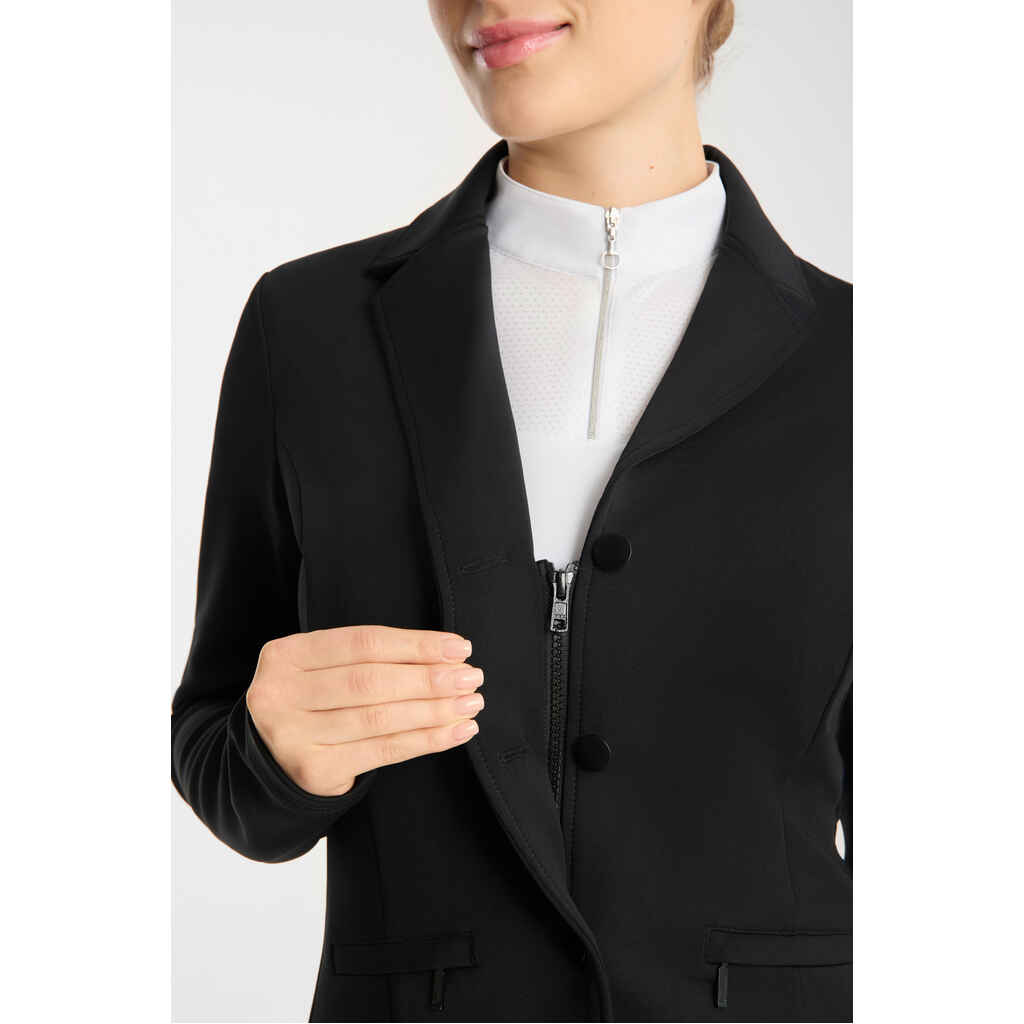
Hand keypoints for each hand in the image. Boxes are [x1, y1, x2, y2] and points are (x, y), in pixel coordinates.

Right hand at [245, 625, 482, 796]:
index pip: (363, 642)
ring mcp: (293, 735)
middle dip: (430, 678)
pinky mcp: (314, 771)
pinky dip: (426, 740)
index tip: (459, 648)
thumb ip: (370, 657)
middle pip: (371, 680)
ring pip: (380, 718)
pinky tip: (456, 732)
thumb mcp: (323, 670)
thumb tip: (448, 654)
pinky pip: (383, 751)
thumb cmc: (313, 703)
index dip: (415, 644)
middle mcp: (281, 693)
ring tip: (471, 704)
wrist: (273, 762)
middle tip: (472, 677)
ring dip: (435, 710)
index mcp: (286, 655)